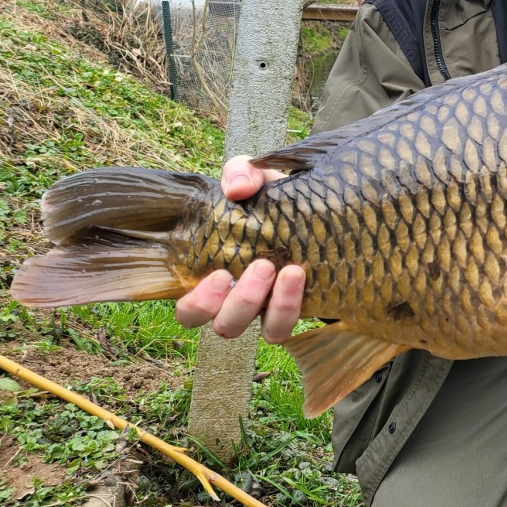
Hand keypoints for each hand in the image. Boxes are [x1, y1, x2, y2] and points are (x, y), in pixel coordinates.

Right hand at [174, 155, 306, 343]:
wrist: (317, 210)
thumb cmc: (272, 199)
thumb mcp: (255, 179)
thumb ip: (240, 174)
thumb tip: (237, 188)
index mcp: (214, 278)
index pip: (189, 310)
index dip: (197, 304)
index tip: (218, 274)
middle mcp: (237, 301)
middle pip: (224, 326)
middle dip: (240, 301)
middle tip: (262, 265)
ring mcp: (268, 309)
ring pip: (263, 332)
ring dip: (271, 305)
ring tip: (288, 270)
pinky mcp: (294, 310)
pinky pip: (286, 326)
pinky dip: (291, 306)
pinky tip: (300, 276)